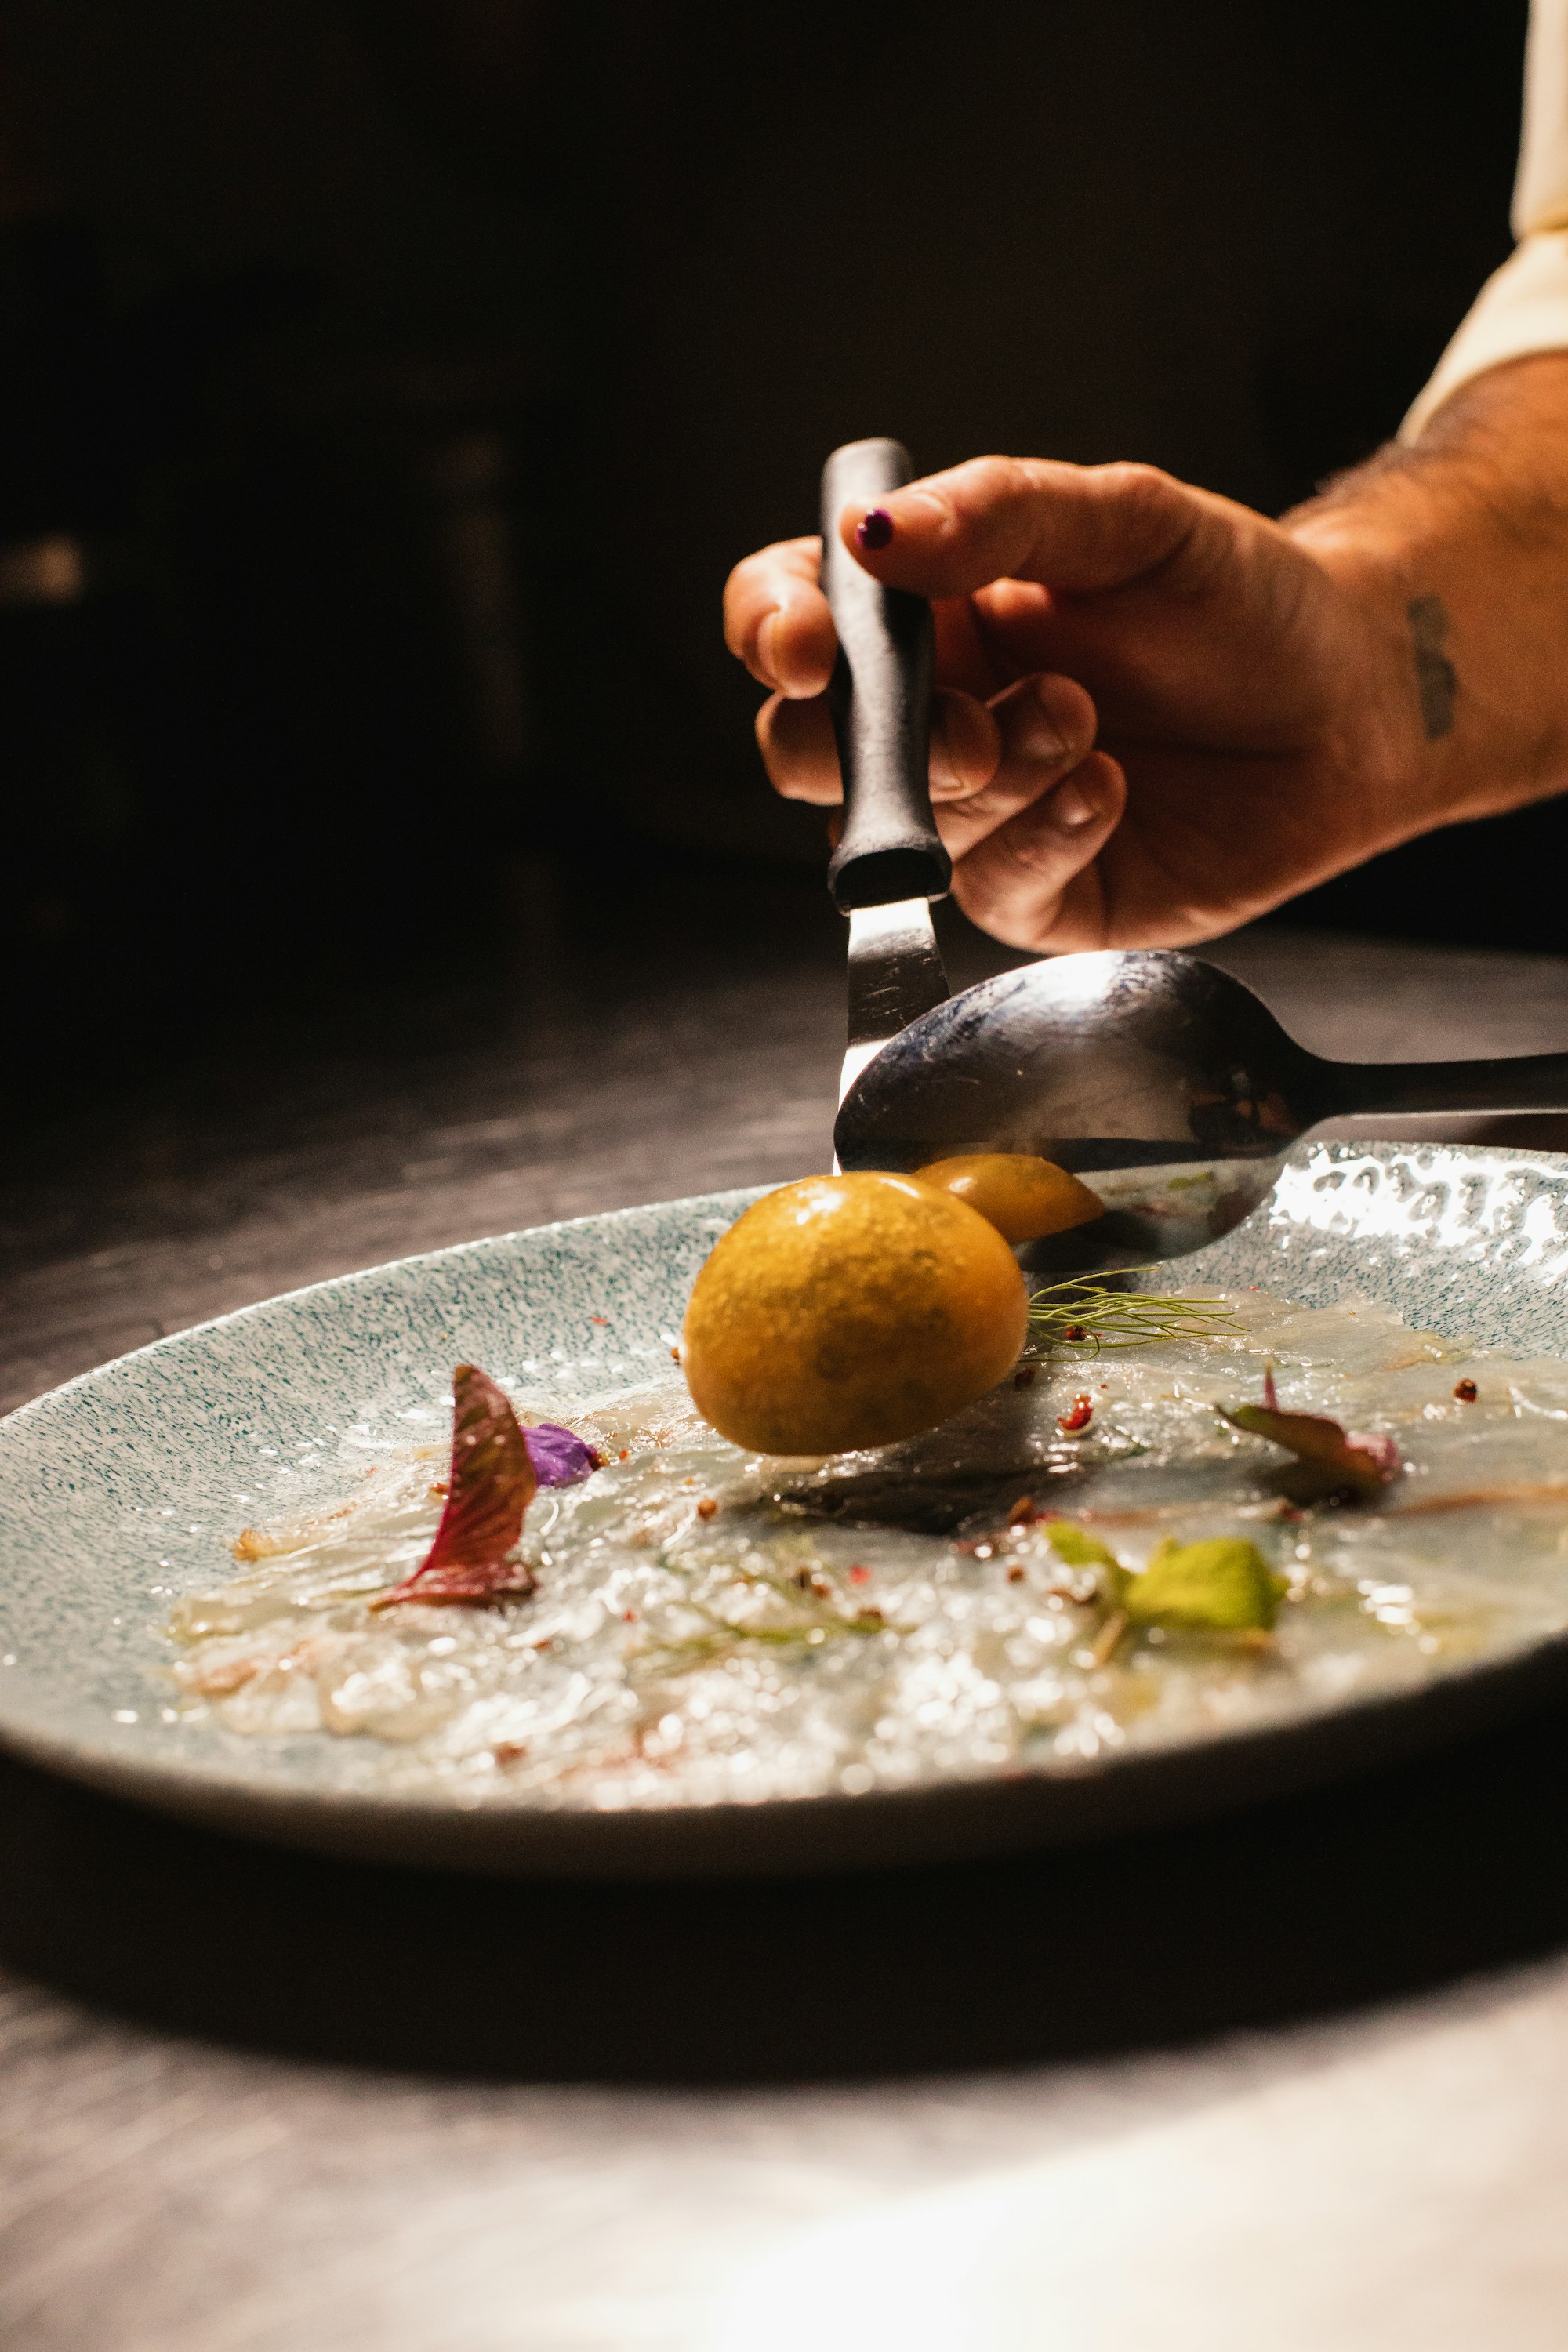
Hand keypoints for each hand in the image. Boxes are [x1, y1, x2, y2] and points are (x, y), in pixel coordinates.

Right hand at [723, 450, 1484, 948]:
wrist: (1352, 698)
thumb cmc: (1238, 599)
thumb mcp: (1127, 518)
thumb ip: (996, 514)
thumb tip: (868, 536)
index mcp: (923, 614)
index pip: (786, 617)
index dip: (771, 631)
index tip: (810, 642)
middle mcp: (932, 718)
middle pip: (807, 749)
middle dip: (868, 744)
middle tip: (967, 724)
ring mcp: (978, 815)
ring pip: (907, 825)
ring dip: (996, 775)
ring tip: (1087, 723)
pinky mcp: (1039, 895)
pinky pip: (991, 889)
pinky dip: (1045, 835)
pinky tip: (1109, 791)